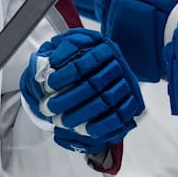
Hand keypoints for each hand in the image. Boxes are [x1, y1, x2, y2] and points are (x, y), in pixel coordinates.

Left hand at [21, 28, 144, 155]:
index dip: (64, 75)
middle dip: (67, 99)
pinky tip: (85, 130)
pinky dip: (101, 124)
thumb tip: (43, 66)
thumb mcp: (71, 46)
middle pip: (93, 83)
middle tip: (48, 108)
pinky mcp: (133, 101)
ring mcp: (127, 82)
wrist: (108, 69)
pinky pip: (119, 115)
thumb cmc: (84, 58)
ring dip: (81, 113)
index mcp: (103, 46)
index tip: (47, 85)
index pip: (83, 62)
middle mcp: (118, 62)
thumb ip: (59, 52)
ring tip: (61, 121)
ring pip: (105, 100)